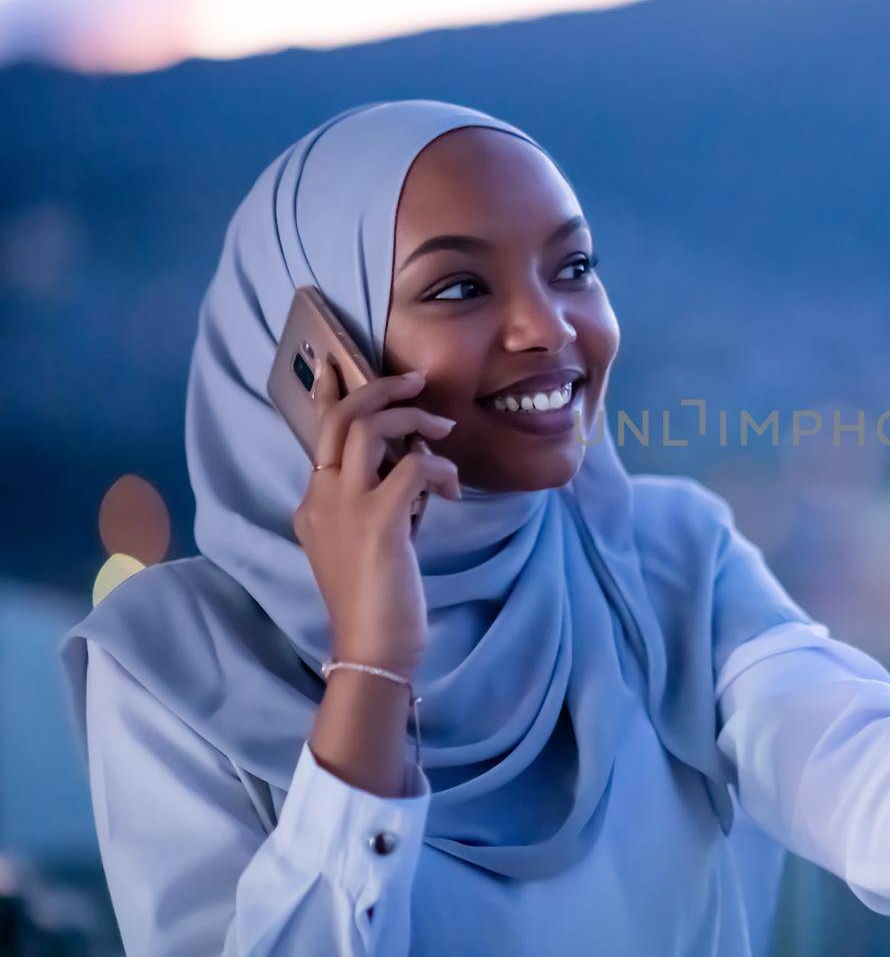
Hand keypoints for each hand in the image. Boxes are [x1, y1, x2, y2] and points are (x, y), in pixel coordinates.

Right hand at [292, 355, 460, 675]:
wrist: (372, 648)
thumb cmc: (379, 600)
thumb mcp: (373, 539)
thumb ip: (381, 499)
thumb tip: (414, 464)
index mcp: (314, 502)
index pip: (318, 434)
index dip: (327, 394)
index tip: (335, 363)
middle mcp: (321, 498)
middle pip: (342, 419)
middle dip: (381, 389)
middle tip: (417, 383)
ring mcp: (345, 508)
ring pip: (369, 429)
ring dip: (412, 420)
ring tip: (443, 432)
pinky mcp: (379, 522)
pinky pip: (412, 468)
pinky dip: (439, 468)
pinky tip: (453, 490)